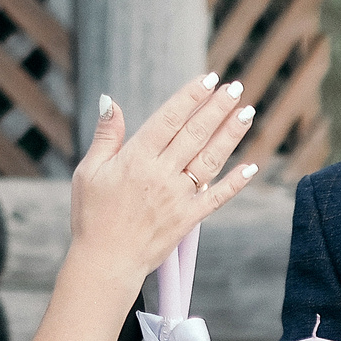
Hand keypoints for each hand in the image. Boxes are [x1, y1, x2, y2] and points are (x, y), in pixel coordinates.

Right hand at [70, 75, 262, 286]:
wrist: (106, 261)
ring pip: (210, 159)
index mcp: (136, 159)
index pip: (170, 119)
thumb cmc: (92, 215)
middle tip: (236, 87)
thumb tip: (110, 99)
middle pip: (195, 134)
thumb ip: (106, 135)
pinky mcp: (188, 219)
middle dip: (218, 108)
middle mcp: (161, 174)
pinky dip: (235, 182)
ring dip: (231, 134)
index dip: (191, 97)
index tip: (209, 79)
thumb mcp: (89, 171)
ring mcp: (178, 197)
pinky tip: (251, 166)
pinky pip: (217, 197)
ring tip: (247, 112)